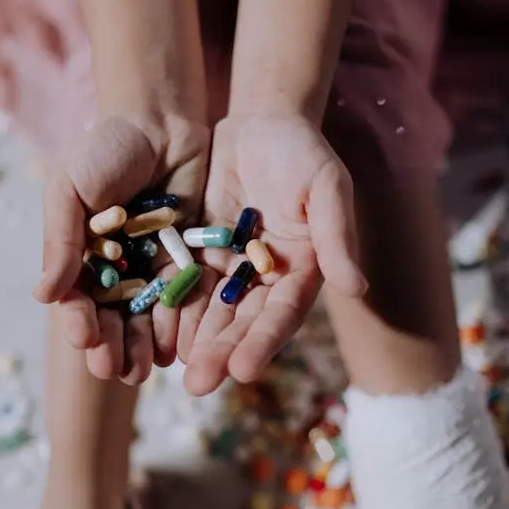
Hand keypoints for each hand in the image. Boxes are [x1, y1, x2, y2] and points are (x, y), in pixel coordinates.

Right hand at [33, 114, 213, 384]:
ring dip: (144, 347)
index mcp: (80, 258)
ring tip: (146, 370)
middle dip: (112, 346)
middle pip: (111, 319)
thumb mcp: (71, 189)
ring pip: (145, 318)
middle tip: (117, 370)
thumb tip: (43, 297)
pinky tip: (179, 346)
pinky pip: (182, 299)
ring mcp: (151, 268)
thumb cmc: (105, 151)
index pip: (77, 300)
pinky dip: (178, 323)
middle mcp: (115, 271)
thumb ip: (61, 240)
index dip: (79, 322)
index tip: (84, 338)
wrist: (162, 122)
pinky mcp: (187, 261)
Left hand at [183, 113, 366, 394]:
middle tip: (197, 385)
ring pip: (210, 311)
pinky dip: (170, 308)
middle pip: (242, 322)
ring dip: (194, 341)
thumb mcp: (326, 185)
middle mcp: (265, 278)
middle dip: (222, 353)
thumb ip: (336, 234)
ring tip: (172, 371)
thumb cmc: (303, 151)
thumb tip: (357, 288)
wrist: (261, 123)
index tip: (244, 371)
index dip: (263, 342)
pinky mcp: (200, 251)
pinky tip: (151, 331)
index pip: (282, 313)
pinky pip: (184, 284)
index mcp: (301, 269)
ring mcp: (231, 267)